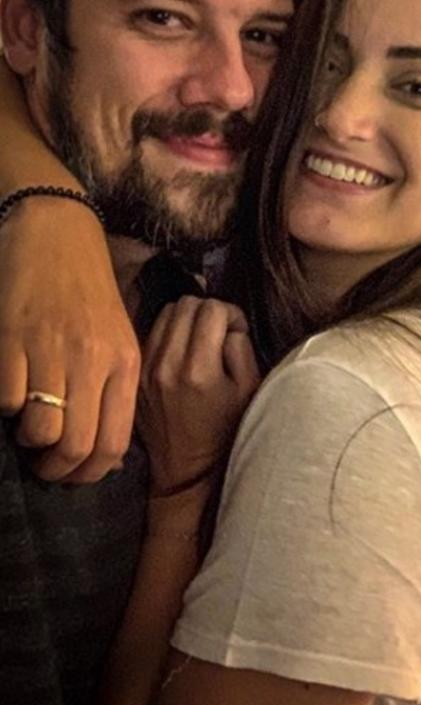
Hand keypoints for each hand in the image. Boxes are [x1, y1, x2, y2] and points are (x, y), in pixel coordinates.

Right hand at [0, 197, 139, 481]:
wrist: (57, 230)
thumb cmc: (88, 288)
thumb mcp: (116, 336)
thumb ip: (112, 386)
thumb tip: (102, 450)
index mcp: (125, 362)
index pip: (114, 444)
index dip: (88, 473)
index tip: (70, 474)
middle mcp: (93, 359)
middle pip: (76, 446)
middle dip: (54, 467)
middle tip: (42, 461)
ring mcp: (52, 349)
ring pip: (39, 429)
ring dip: (26, 437)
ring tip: (25, 421)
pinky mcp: (11, 336)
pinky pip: (5, 398)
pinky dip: (2, 405)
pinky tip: (9, 386)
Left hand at [139, 296, 260, 495]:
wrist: (187, 472)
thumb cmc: (227, 431)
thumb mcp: (249, 390)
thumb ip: (240, 348)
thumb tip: (227, 325)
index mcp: (198, 369)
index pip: (212, 309)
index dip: (231, 314)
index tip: (237, 332)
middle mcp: (166, 364)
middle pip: (185, 304)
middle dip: (208, 311)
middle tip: (219, 332)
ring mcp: (145, 370)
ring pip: (165, 313)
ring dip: (187, 319)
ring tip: (200, 340)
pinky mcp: (135, 375)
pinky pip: (151, 332)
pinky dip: (169, 332)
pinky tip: (181, 351)